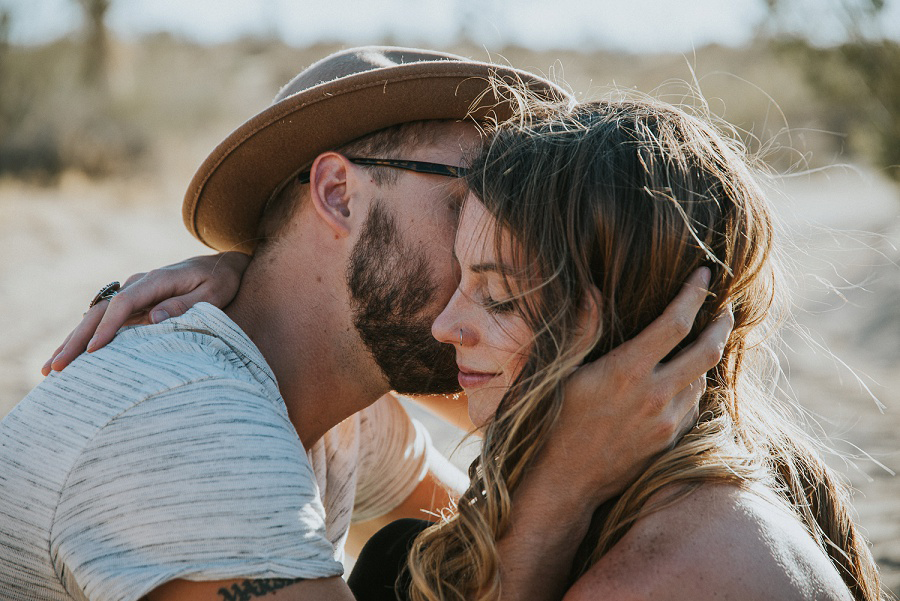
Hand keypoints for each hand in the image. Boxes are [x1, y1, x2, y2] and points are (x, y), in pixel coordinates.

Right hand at [41, 252, 250, 375]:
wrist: (223, 264)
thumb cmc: (221, 280)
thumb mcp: (213, 292)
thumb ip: (185, 305)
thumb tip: (155, 319)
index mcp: (158, 280)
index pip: (125, 303)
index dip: (108, 327)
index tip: (94, 351)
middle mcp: (140, 284)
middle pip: (101, 311)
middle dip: (77, 340)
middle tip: (56, 368)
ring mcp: (135, 292)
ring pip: (96, 316)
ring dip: (73, 341)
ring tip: (50, 369)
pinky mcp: (135, 303)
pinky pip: (105, 320)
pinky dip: (87, 338)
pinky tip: (71, 356)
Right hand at [540, 267, 732, 505]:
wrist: (566, 478)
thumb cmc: (556, 419)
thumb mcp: (562, 370)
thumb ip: (582, 328)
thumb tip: (591, 289)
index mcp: (627, 370)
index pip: (676, 322)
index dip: (694, 294)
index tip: (704, 274)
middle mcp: (655, 395)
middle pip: (708, 350)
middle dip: (722, 322)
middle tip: (724, 305)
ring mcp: (667, 421)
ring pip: (703, 378)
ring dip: (707, 355)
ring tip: (705, 338)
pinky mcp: (670, 441)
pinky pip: (694, 405)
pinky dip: (694, 384)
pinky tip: (686, 376)